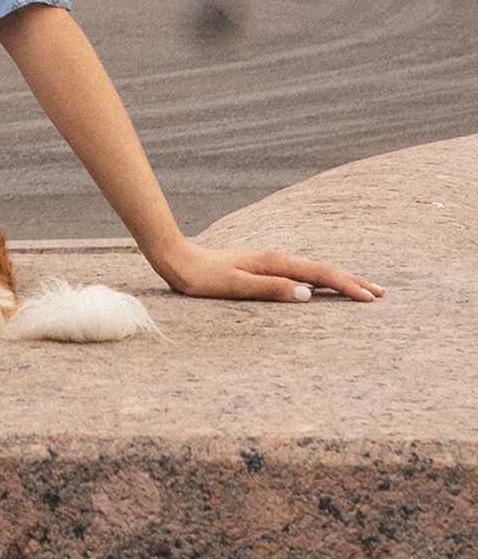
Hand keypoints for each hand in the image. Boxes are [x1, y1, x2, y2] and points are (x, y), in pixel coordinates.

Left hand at [158, 243, 381, 304]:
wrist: (178, 260)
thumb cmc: (203, 278)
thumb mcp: (236, 287)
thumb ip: (271, 290)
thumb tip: (308, 295)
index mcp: (275, 263)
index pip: (321, 275)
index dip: (348, 287)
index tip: (372, 299)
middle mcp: (277, 259)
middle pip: (323, 270)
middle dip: (353, 281)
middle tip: (381, 293)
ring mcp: (271, 262)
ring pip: (315, 270)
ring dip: (340, 279)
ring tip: (361, 289)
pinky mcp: (264, 268)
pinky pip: (302, 273)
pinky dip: (321, 279)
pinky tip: (323, 286)